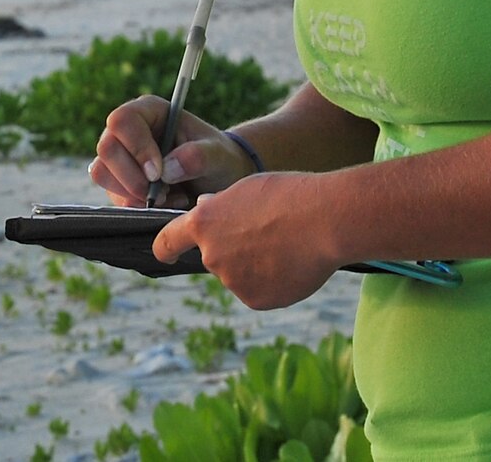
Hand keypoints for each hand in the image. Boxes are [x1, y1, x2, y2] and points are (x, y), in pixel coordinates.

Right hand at [90, 95, 256, 208]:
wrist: (216, 180)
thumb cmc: (218, 158)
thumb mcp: (217, 155)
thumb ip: (198, 156)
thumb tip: (167, 168)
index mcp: (150, 111)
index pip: (123, 121)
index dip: (137, 147)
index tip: (158, 173)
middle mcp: (128, 130)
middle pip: (107, 148)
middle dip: (132, 177)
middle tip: (162, 192)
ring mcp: (120, 155)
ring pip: (102, 172)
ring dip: (133, 193)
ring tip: (167, 197)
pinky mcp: (118, 180)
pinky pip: (112, 194)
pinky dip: (136, 205)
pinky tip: (163, 202)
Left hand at [151, 172, 339, 308]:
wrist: (324, 221)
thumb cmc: (288, 195)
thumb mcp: (246, 189)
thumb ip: (220, 206)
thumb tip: (204, 209)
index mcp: (204, 224)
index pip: (168, 241)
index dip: (166, 248)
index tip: (166, 254)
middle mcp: (212, 255)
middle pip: (215, 256)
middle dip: (233, 248)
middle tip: (266, 232)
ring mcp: (232, 281)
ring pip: (239, 274)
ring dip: (254, 265)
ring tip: (285, 245)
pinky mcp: (255, 300)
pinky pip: (258, 291)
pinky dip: (271, 282)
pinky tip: (291, 264)